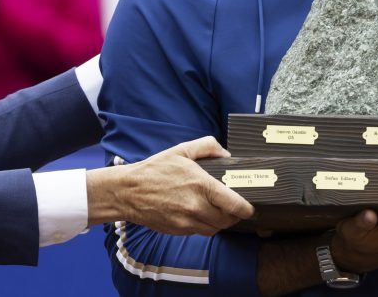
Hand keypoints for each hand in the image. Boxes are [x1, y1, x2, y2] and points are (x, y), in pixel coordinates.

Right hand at [89, 137, 253, 234]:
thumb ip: (208, 146)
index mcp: (202, 186)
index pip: (235, 205)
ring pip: (215, 229)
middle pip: (227, 220)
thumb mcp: (182, 150)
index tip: (250, 207)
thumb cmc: (155, 169)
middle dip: (234, 215)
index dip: (247, 209)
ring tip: (220, 211)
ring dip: (221, 222)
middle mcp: (196, 207)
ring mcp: (186, 221)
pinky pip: (200, 232)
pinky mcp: (178, 230)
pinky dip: (205, 225)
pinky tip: (202, 214)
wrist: (127, 192)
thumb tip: (226, 154)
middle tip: (235, 207)